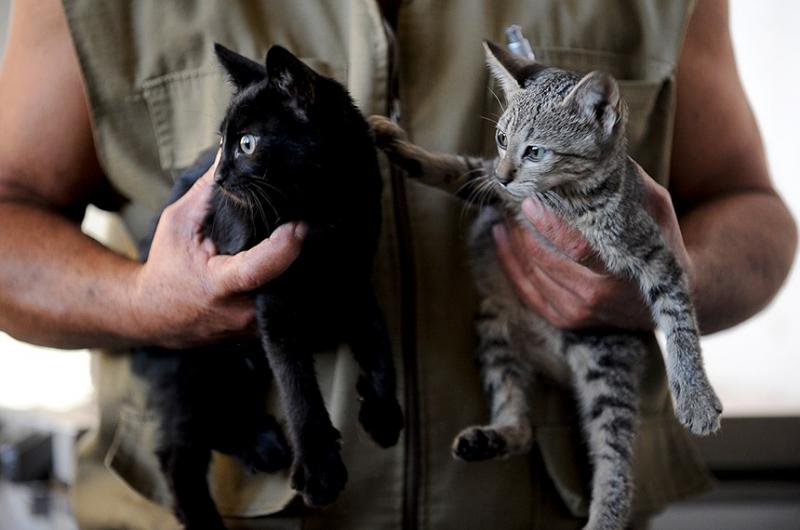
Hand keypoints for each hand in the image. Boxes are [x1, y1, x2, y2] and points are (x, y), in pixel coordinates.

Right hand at [129, 152, 305, 347]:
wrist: (154, 314)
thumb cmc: (167, 265)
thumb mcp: (179, 223)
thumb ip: (209, 190)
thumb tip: (232, 152)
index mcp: (219, 286)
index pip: (259, 270)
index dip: (284, 248)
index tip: (299, 224)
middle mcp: (241, 313)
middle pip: (286, 282)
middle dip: (301, 254)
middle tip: (309, 224)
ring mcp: (253, 328)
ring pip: (291, 296)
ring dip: (300, 270)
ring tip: (306, 240)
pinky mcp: (261, 332)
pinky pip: (286, 304)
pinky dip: (292, 283)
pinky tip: (296, 261)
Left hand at [493, 162, 692, 330]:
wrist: (664, 298)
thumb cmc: (659, 245)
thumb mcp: (656, 211)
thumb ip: (629, 185)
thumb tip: (598, 154)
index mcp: (620, 268)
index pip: (577, 248)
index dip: (548, 225)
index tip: (529, 201)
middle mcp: (596, 294)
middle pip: (545, 260)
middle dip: (521, 229)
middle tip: (508, 201)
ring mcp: (578, 311)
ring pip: (531, 273)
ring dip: (511, 242)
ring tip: (503, 214)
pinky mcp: (564, 319)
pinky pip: (527, 291)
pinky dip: (509, 263)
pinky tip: (501, 239)